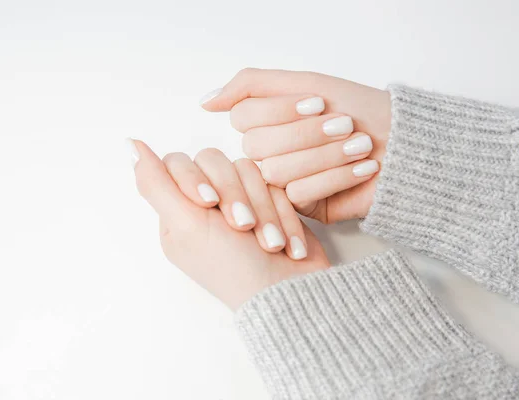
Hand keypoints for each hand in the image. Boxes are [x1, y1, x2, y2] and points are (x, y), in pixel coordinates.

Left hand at [127, 139, 329, 309]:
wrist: (288, 292)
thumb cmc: (232, 268)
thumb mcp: (185, 226)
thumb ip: (155, 184)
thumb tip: (131, 145)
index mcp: (178, 212)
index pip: (178, 163)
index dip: (195, 178)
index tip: (208, 204)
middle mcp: (207, 204)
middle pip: (215, 161)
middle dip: (233, 195)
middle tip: (242, 227)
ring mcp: (241, 200)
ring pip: (247, 169)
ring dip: (262, 209)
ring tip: (269, 242)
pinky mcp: (270, 202)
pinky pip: (273, 183)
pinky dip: (281, 214)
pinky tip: (284, 243)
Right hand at [200, 68, 391, 222]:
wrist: (405, 144)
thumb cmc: (362, 110)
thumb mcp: (307, 83)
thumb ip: (252, 85)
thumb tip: (206, 100)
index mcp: (267, 123)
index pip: (243, 117)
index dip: (280, 110)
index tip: (319, 103)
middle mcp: (269, 153)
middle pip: (257, 145)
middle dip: (306, 132)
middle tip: (343, 124)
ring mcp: (284, 182)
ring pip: (275, 170)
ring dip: (325, 154)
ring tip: (359, 145)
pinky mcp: (303, 208)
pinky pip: (298, 194)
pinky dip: (335, 176)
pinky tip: (363, 167)